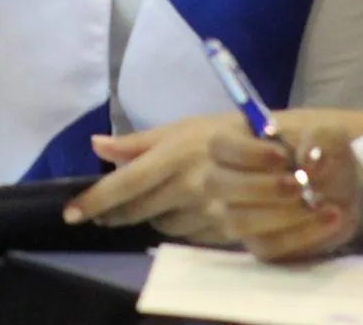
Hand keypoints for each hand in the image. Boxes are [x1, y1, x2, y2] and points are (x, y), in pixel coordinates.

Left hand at [64, 115, 236, 242]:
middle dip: (117, 214)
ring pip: (163, 226)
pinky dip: (183, 225)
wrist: (291, 152)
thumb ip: (139, 142)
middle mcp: (189, 184)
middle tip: (103, 215)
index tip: (71, 213)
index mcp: (175, 153)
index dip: (95, 200)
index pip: (125, 183)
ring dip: (154, 217)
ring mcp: (208, 210)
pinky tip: (190, 210)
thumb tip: (96, 145)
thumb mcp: (186, 128)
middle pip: (138, 211)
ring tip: (159, 202)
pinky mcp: (226, 230)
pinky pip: (190, 235)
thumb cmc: (234, 131)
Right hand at [204, 123, 362, 261]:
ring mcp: (240, 215)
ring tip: (319, 202)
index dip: (246, 152)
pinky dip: (303, 233)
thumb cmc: (326, 155)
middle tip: (299, 185)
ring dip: (282, 214)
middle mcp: (230, 180)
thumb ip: (322, 139)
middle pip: (217, 184)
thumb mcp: (332, 136)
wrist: (343, 190)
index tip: (282, 156)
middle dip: (258, 187)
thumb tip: (310, 160)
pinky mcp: (260, 243)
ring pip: (239, 220)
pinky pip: (269, 246)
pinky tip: (330, 217)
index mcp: (238, 144)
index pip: (220, 145)